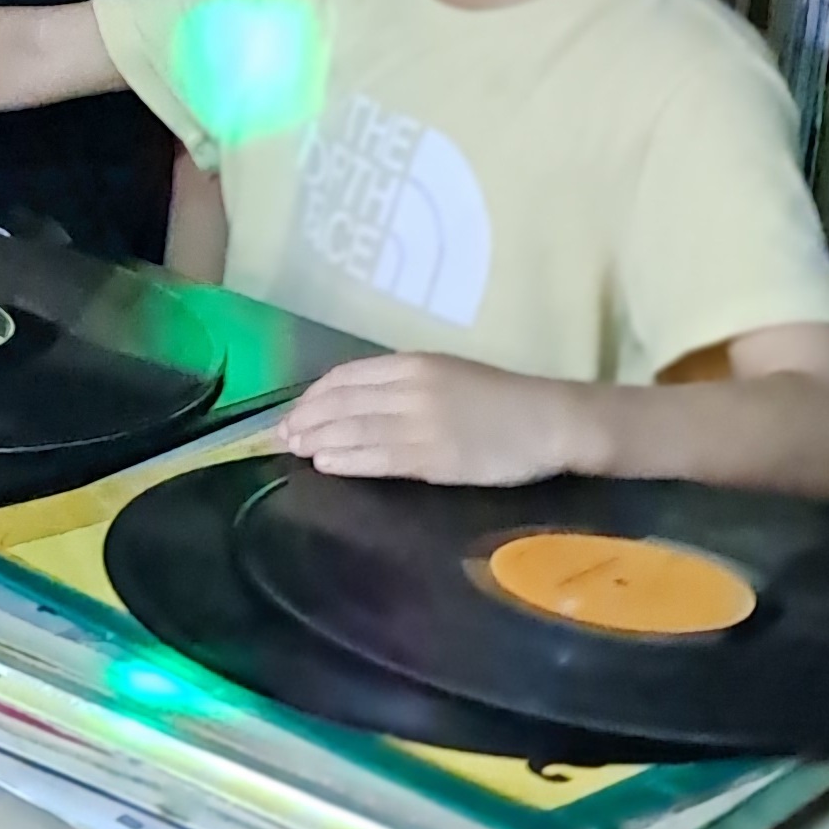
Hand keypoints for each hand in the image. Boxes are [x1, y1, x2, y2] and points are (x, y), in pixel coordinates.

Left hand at [271, 353, 582, 488]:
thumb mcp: (448, 376)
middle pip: (343, 402)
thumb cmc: (501, 401)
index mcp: (415, 364)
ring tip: (294, 449)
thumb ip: (404, 386)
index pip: (347, 376)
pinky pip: (380, 458)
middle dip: (306, 418)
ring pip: (355, 430)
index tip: (294, 411)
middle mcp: (412, 388)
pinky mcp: (435, 457)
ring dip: (319, 439)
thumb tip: (357, 403)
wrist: (549, 420)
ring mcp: (422, 423)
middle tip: (279, 436)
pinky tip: (326, 464)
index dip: (314, 395)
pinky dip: (348, 460)